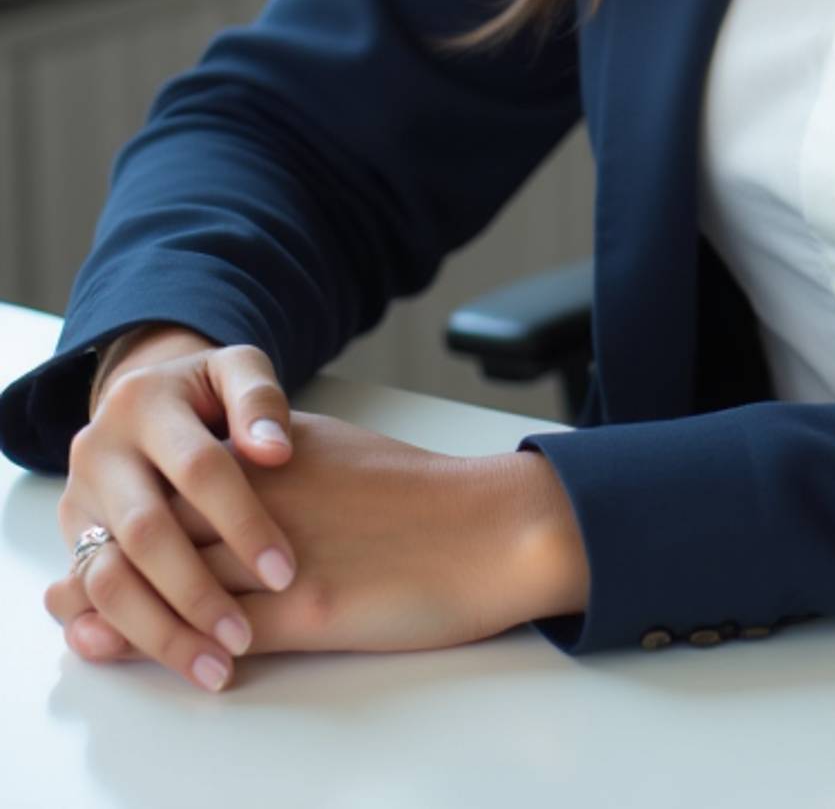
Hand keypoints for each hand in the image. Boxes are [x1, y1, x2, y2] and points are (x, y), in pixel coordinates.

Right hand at [48, 333, 301, 694]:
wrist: (148, 398)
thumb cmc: (210, 394)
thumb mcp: (236, 374)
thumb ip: (259, 402)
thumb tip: (275, 449)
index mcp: (146, 402)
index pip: (198, 470)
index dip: (243, 522)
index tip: (285, 571)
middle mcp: (100, 451)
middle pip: (146, 534)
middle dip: (198, 592)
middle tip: (245, 636)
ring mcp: (79, 499)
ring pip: (109, 579)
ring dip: (162, 630)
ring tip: (217, 665)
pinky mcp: (73, 539)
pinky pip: (94, 599)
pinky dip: (129, 636)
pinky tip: (173, 661)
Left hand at [50, 406, 558, 685]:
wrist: (494, 527)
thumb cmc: (425, 497)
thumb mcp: (340, 456)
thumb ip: (278, 464)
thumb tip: (229, 477)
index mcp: (277, 455)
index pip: (175, 479)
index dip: (123, 510)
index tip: (92, 534)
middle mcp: (268, 498)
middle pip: (158, 530)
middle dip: (102, 563)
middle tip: (62, 592)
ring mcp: (283, 556)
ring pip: (176, 584)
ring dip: (119, 611)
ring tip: (81, 627)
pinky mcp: (307, 610)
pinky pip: (222, 633)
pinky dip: (178, 650)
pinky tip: (160, 659)